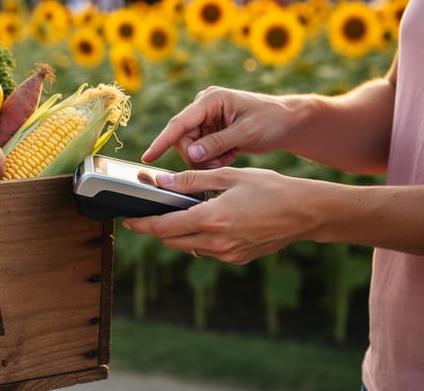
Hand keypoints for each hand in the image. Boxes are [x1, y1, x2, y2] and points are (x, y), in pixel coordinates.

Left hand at [122, 167, 318, 264]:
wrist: (306, 212)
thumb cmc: (270, 189)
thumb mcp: (229, 176)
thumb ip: (192, 180)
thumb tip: (162, 181)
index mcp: (211, 219)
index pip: (163, 227)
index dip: (141, 224)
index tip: (128, 220)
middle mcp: (217, 242)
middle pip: (171, 240)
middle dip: (158, 228)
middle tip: (154, 211)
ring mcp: (227, 254)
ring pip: (188, 247)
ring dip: (180, 232)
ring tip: (188, 211)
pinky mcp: (237, 258)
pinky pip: (207, 250)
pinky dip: (200, 237)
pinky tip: (211, 220)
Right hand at [141, 86, 295, 168]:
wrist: (287, 122)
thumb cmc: (271, 120)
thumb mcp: (245, 133)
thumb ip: (216, 143)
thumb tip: (191, 155)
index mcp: (210, 100)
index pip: (179, 124)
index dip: (162, 142)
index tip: (148, 158)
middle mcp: (203, 107)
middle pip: (183, 139)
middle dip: (197, 156)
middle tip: (219, 163)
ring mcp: (206, 119)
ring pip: (190, 147)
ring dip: (206, 158)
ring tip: (229, 157)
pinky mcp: (210, 130)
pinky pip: (200, 150)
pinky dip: (212, 157)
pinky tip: (230, 155)